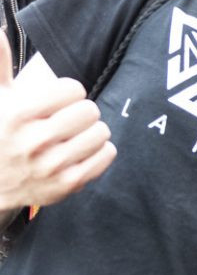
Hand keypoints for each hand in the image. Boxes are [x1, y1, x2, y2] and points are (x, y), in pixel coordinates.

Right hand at [0, 28, 114, 211]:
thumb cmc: (0, 131)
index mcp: (17, 115)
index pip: (73, 89)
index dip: (68, 93)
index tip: (56, 101)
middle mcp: (34, 142)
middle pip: (90, 110)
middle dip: (81, 112)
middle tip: (67, 119)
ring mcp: (51, 166)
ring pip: (101, 133)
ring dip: (91, 131)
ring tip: (72, 136)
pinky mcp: (66, 185)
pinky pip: (107, 155)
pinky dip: (99, 151)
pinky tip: (80, 151)